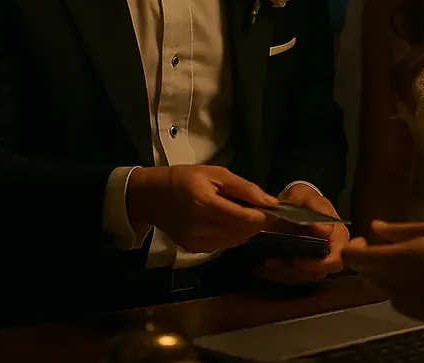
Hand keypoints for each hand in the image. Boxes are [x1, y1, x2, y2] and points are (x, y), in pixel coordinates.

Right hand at [126, 165, 275, 252]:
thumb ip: (244, 189)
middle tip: (256, 208)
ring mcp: (196, 242)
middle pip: (243, 233)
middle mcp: (200, 227)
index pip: (244, 219)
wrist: (151, 197)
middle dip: (256, 222)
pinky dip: (233, 235)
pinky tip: (226, 222)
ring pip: (237, 241)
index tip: (272, 208)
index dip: (264, 216)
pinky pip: (225, 245)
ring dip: (246, 229)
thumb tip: (270, 203)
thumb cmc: (184, 178)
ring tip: (240, 212)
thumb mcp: (215, 174)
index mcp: (204, 204)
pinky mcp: (195, 250)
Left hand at [254, 183, 348, 284]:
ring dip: (281, 273)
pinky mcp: (300, 265)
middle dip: (293, 272)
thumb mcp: (309, 198)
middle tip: (271, 262)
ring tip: (263, 264)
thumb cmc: (304, 199)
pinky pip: (289, 276)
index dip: (319, 265)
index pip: (336, 259)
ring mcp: (314, 261)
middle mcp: (329, 252)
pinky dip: (274, 274)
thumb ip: (318, 210)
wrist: (292, 202)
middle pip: (316, 273)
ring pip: (301, 277)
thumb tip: (325, 231)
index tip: (297, 261)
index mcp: (337, 237)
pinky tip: (259, 269)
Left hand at [341, 220, 423, 321]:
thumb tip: (375, 226)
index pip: (353, 258)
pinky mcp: (410, 312)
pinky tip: (417, 278)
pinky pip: (394, 297)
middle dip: (368, 259)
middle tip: (384, 248)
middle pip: (364, 272)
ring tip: (405, 262)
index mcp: (391, 260)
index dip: (352, 247)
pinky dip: (397, 286)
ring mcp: (399, 300)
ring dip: (382, 273)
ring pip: (378, 285)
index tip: (365, 239)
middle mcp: (389, 283)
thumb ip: (399, 230)